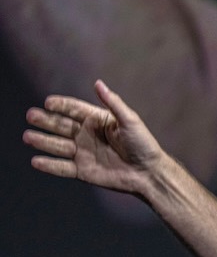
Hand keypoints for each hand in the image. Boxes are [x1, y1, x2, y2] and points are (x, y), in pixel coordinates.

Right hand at [23, 80, 164, 195]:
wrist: (149, 173)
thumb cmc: (143, 144)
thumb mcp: (130, 120)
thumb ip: (113, 103)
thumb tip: (98, 83)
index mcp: (97, 121)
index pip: (74, 110)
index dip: (61, 105)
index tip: (48, 102)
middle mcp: (87, 136)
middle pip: (61, 126)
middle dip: (46, 121)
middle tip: (31, 116)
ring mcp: (83, 153)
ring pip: (58, 146)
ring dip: (42, 141)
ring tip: (28, 136)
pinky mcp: (83, 171)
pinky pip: (62, 167)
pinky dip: (49, 165)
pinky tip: (36, 161)